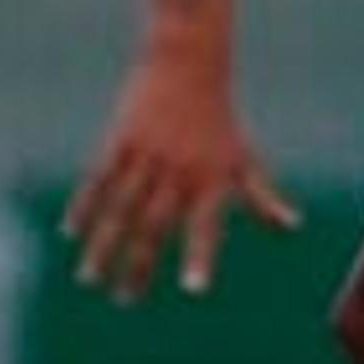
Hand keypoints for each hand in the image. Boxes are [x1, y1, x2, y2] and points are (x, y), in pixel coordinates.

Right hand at [61, 52, 299, 298]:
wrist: (188, 64)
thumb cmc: (220, 120)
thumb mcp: (244, 158)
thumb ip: (262, 197)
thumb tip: (293, 227)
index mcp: (212, 180)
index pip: (207, 227)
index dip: (200, 257)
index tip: (194, 289)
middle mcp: (180, 172)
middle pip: (155, 227)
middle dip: (139, 265)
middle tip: (126, 300)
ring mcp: (147, 156)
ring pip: (120, 209)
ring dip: (104, 246)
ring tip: (90, 279)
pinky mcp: (120, 140)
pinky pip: (97, 180)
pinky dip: (83, 207)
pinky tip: (70, 233)